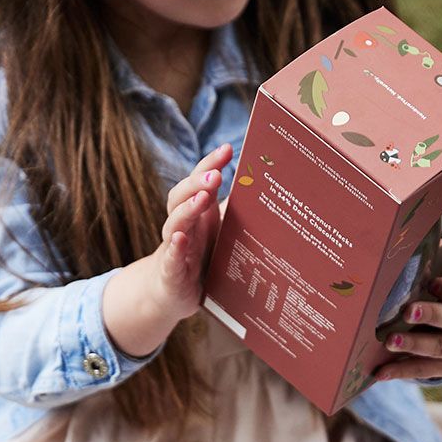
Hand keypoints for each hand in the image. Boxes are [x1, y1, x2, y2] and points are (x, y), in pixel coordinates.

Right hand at [151, 142, 232, 321]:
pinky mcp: (171, 272)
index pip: (199, 181)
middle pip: (181, 196)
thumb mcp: (223, 233)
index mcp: (197, 212)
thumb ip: (239, 213)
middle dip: (198, 182)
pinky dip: (175, 247)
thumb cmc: (201, 257)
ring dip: (188, 209)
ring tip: (203, 198)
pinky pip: (171, 257)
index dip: (210, 163)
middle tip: (216, 174)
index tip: (227, 148)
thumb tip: (271, 192)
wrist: (172, 293)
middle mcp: (183, 225)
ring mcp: (174, 247)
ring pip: (175, 223)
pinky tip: (181, 238)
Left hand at [374, 274, 441, 382]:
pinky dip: (401, 371)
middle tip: (407, 313)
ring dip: (413, 345)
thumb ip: (438, 264)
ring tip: (390, 342)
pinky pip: (424, 371)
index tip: (432, 283)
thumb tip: (416, 249)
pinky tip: (381, 372)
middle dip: (430, 316)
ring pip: (439, 349)